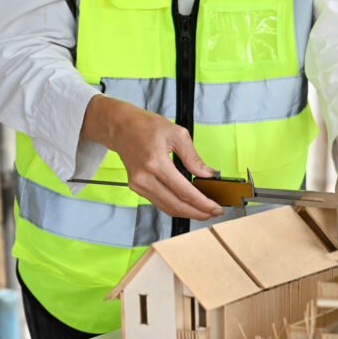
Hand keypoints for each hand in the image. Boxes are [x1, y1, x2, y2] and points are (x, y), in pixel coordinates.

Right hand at [81, 95, 223, 219]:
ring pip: (167, 208)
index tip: (216, 208)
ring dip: (188, 212)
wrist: (120, 127)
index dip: (203, 203)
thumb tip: (207, 175)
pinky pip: (160, 203)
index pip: (184, 192)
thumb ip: (193, 158)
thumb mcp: (177, 134)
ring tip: (205, 211)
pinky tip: (189, 205)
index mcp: (156, 163)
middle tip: (214, 212)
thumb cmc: (146, 126)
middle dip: (198, 212)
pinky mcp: (137, 187)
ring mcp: (138, 185)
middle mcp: (144, 177)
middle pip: (176, 205)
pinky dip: (176, 206)